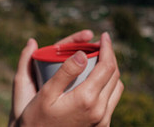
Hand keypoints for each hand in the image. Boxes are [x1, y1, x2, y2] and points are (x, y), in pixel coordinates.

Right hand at [8, 31, 123, 126]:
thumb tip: (82, 53)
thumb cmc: (37, 118)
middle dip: (110, 56)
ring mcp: (102, 121)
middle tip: (101, 44)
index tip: (104, 36)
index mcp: (87, 99)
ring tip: (100, 60)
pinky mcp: (101, 126)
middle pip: (115, 75)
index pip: (107, 67)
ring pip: (116, 88)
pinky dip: (108, 85)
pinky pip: (112, 101)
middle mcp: (99, 111)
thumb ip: (65, 71)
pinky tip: (97, 80)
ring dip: (111, 71)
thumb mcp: (46, 92)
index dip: (107, 48)